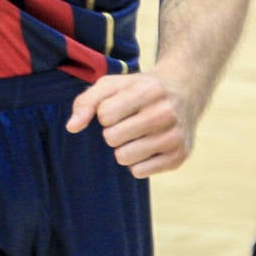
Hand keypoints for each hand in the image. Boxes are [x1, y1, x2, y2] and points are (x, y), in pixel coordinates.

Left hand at [66, 71, 194, 177]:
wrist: (183, 91)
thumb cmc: (138, 89)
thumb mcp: (111, 84)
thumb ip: (87, 101)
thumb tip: (72, 127)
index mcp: (146, 90)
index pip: (105, 114)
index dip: (103, 114)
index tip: (114, 108)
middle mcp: (165, 113)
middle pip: (112, 138)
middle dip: (111, 132)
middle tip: (125, 123)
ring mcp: (174, 136)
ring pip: (125, 157)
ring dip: (122, 149)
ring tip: (134, 136)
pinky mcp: (179, 157)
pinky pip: (140, 172)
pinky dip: (136, 162)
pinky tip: (145, 147)